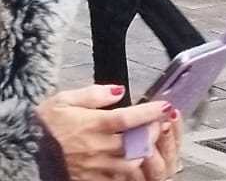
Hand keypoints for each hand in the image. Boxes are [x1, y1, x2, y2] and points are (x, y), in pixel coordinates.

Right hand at [35, 85, 179, 179]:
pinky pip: (114, 179)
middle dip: (153, 134)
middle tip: (159, 125)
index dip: (152, 112)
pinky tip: (131, 162)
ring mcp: (93, 166)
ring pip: (129, 165)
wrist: (22, 149)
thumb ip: (94, 93)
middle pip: (136, 143)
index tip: (166, 106)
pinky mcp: (86, 180)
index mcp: (94, 124)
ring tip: (147, 144)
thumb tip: (119, 91)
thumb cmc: (44, 123)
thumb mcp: (65, 99)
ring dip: (143, 154)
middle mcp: (97, 147)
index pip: (131, 117)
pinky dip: (127, 172)